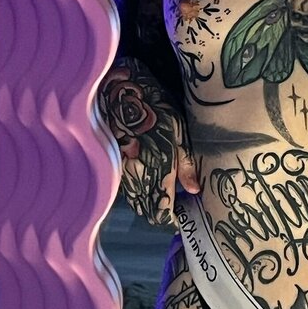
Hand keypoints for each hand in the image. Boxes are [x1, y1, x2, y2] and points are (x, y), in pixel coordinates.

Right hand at [98, 58, 199, 227]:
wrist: (119, 91)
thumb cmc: (154, 108)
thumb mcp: (177, 131)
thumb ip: (185, 164)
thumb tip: (195, 190)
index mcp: (157, 172)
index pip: (162, 213)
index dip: (172, 217)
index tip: (183, 212)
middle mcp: (136, 178)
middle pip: (147, 211)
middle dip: (161, 211)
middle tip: (176, 202)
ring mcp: (121, 173)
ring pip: (135, 200)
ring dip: (149, 201)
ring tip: (164, 190)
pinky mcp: (112, 165)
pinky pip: (126, 187)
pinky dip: (138, 189)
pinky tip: (148, 178)